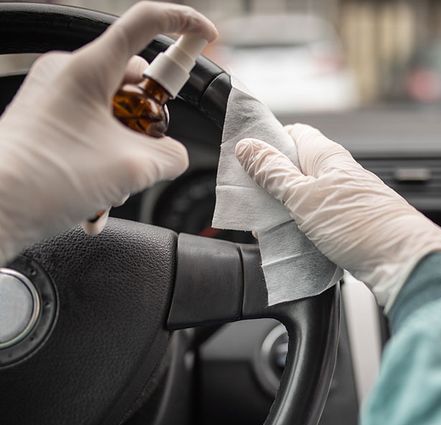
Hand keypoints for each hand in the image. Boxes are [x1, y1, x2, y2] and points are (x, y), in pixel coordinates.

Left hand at [0, 2, 217, 264]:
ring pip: (116, 115)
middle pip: (135, 83)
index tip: (207, 38)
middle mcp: (69, 75)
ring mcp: (55, 99)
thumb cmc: (46, 178)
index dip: (184, 25)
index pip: (146, 22)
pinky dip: (103, 165)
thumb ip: (172, 155)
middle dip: (151, 124)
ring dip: (126, 153)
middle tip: (149, 154)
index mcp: (89, 68)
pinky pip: (92, 134)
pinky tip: (96, 200)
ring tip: (112, 188)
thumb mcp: (132, 167)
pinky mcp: (47, 123)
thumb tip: (174, 155)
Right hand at [236, 124, 440, 308]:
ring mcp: (346, 199)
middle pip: (296, 168)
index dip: (268, 142)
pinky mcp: (350, 225)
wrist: (402, 261)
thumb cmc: (361, 225)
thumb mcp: (304, 197)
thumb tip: (248, 147)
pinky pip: (317, 220)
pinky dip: (301, 228)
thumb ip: (273, 173)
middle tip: (252, 202)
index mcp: (327, 156)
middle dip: (271, 183)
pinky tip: (292, 241)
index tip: (245, 160)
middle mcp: (338, 174)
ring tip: (267, 227)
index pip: (293, 134)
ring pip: (305, 197)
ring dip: (284, 210)